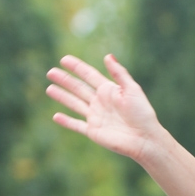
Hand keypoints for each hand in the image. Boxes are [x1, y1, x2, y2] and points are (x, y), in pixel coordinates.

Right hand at [47, 54, 164, 162]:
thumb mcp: (132, 90)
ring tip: (49, 88)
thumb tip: (108, 56)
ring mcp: (96, 117)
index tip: (64, 59)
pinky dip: (66, 121)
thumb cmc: (142, 114)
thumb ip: (119, 74)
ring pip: (74, 104)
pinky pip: (76, 125)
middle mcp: (101, 102)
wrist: (145, 139)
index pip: (89, 76)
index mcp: (109, 91)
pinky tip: (56, 116)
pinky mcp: (93, 131)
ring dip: (62, 97)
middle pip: (78, 88)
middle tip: (50, 72)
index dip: (77, 67)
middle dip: (65, 80)